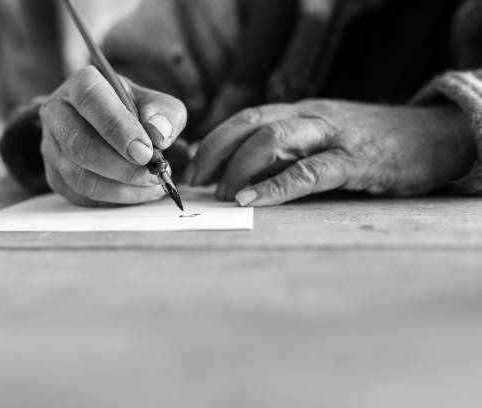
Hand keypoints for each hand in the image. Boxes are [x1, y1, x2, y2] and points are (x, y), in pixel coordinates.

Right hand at [40, 66, 186, 205]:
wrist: (113, 126)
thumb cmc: (134, 111)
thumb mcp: (156, 103)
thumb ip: (164, 114)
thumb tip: (158, 134)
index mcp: (80, 84)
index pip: (91, 101)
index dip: (118, 128)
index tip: (146, 152)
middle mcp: (57, 113)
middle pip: (80, 145)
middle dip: (122, 167)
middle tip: (151, 175)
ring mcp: (51, 146)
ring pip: (79, 176)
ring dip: (120, 188)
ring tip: (150, 185)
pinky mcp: (55, 175)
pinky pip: (81, 195)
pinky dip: (113, 199)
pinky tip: (136, 193)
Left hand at [185, 100, 476, 205]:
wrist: (430, 137)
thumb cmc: (367, 145)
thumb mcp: (322, 141)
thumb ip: (287, 154)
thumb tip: (240, 179)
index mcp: (300, 113)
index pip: (245, 118)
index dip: (213, 143)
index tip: (192, 170)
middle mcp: (311, 117)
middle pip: (251, 124)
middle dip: (217, 153)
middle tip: (200, 186)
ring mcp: (333, 135)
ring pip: (274, 138)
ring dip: (240, 167)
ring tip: (224, 195)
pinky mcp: (356, 160)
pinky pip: (310, 170)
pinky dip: (277, 185)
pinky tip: (254, 199)